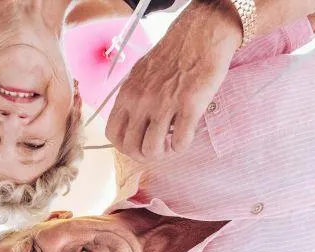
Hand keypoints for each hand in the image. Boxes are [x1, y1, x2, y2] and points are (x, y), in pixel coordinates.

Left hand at [105, 0, 241, 161]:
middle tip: (158, 148)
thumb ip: (134, 98)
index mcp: (128, 93)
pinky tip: (186, 136)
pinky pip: (180, 142)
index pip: (113, 134)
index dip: (125, 146)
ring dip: (164, 153)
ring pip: (153, 149)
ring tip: (172, 143)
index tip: (138, 144)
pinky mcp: (189, 105)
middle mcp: (142, 100)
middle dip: (144, 155)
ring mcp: (164, 103)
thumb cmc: (173, 54)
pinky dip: (182, 146)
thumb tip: (133, 122)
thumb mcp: (141, 74)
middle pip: (131, 148)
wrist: (201, 34)